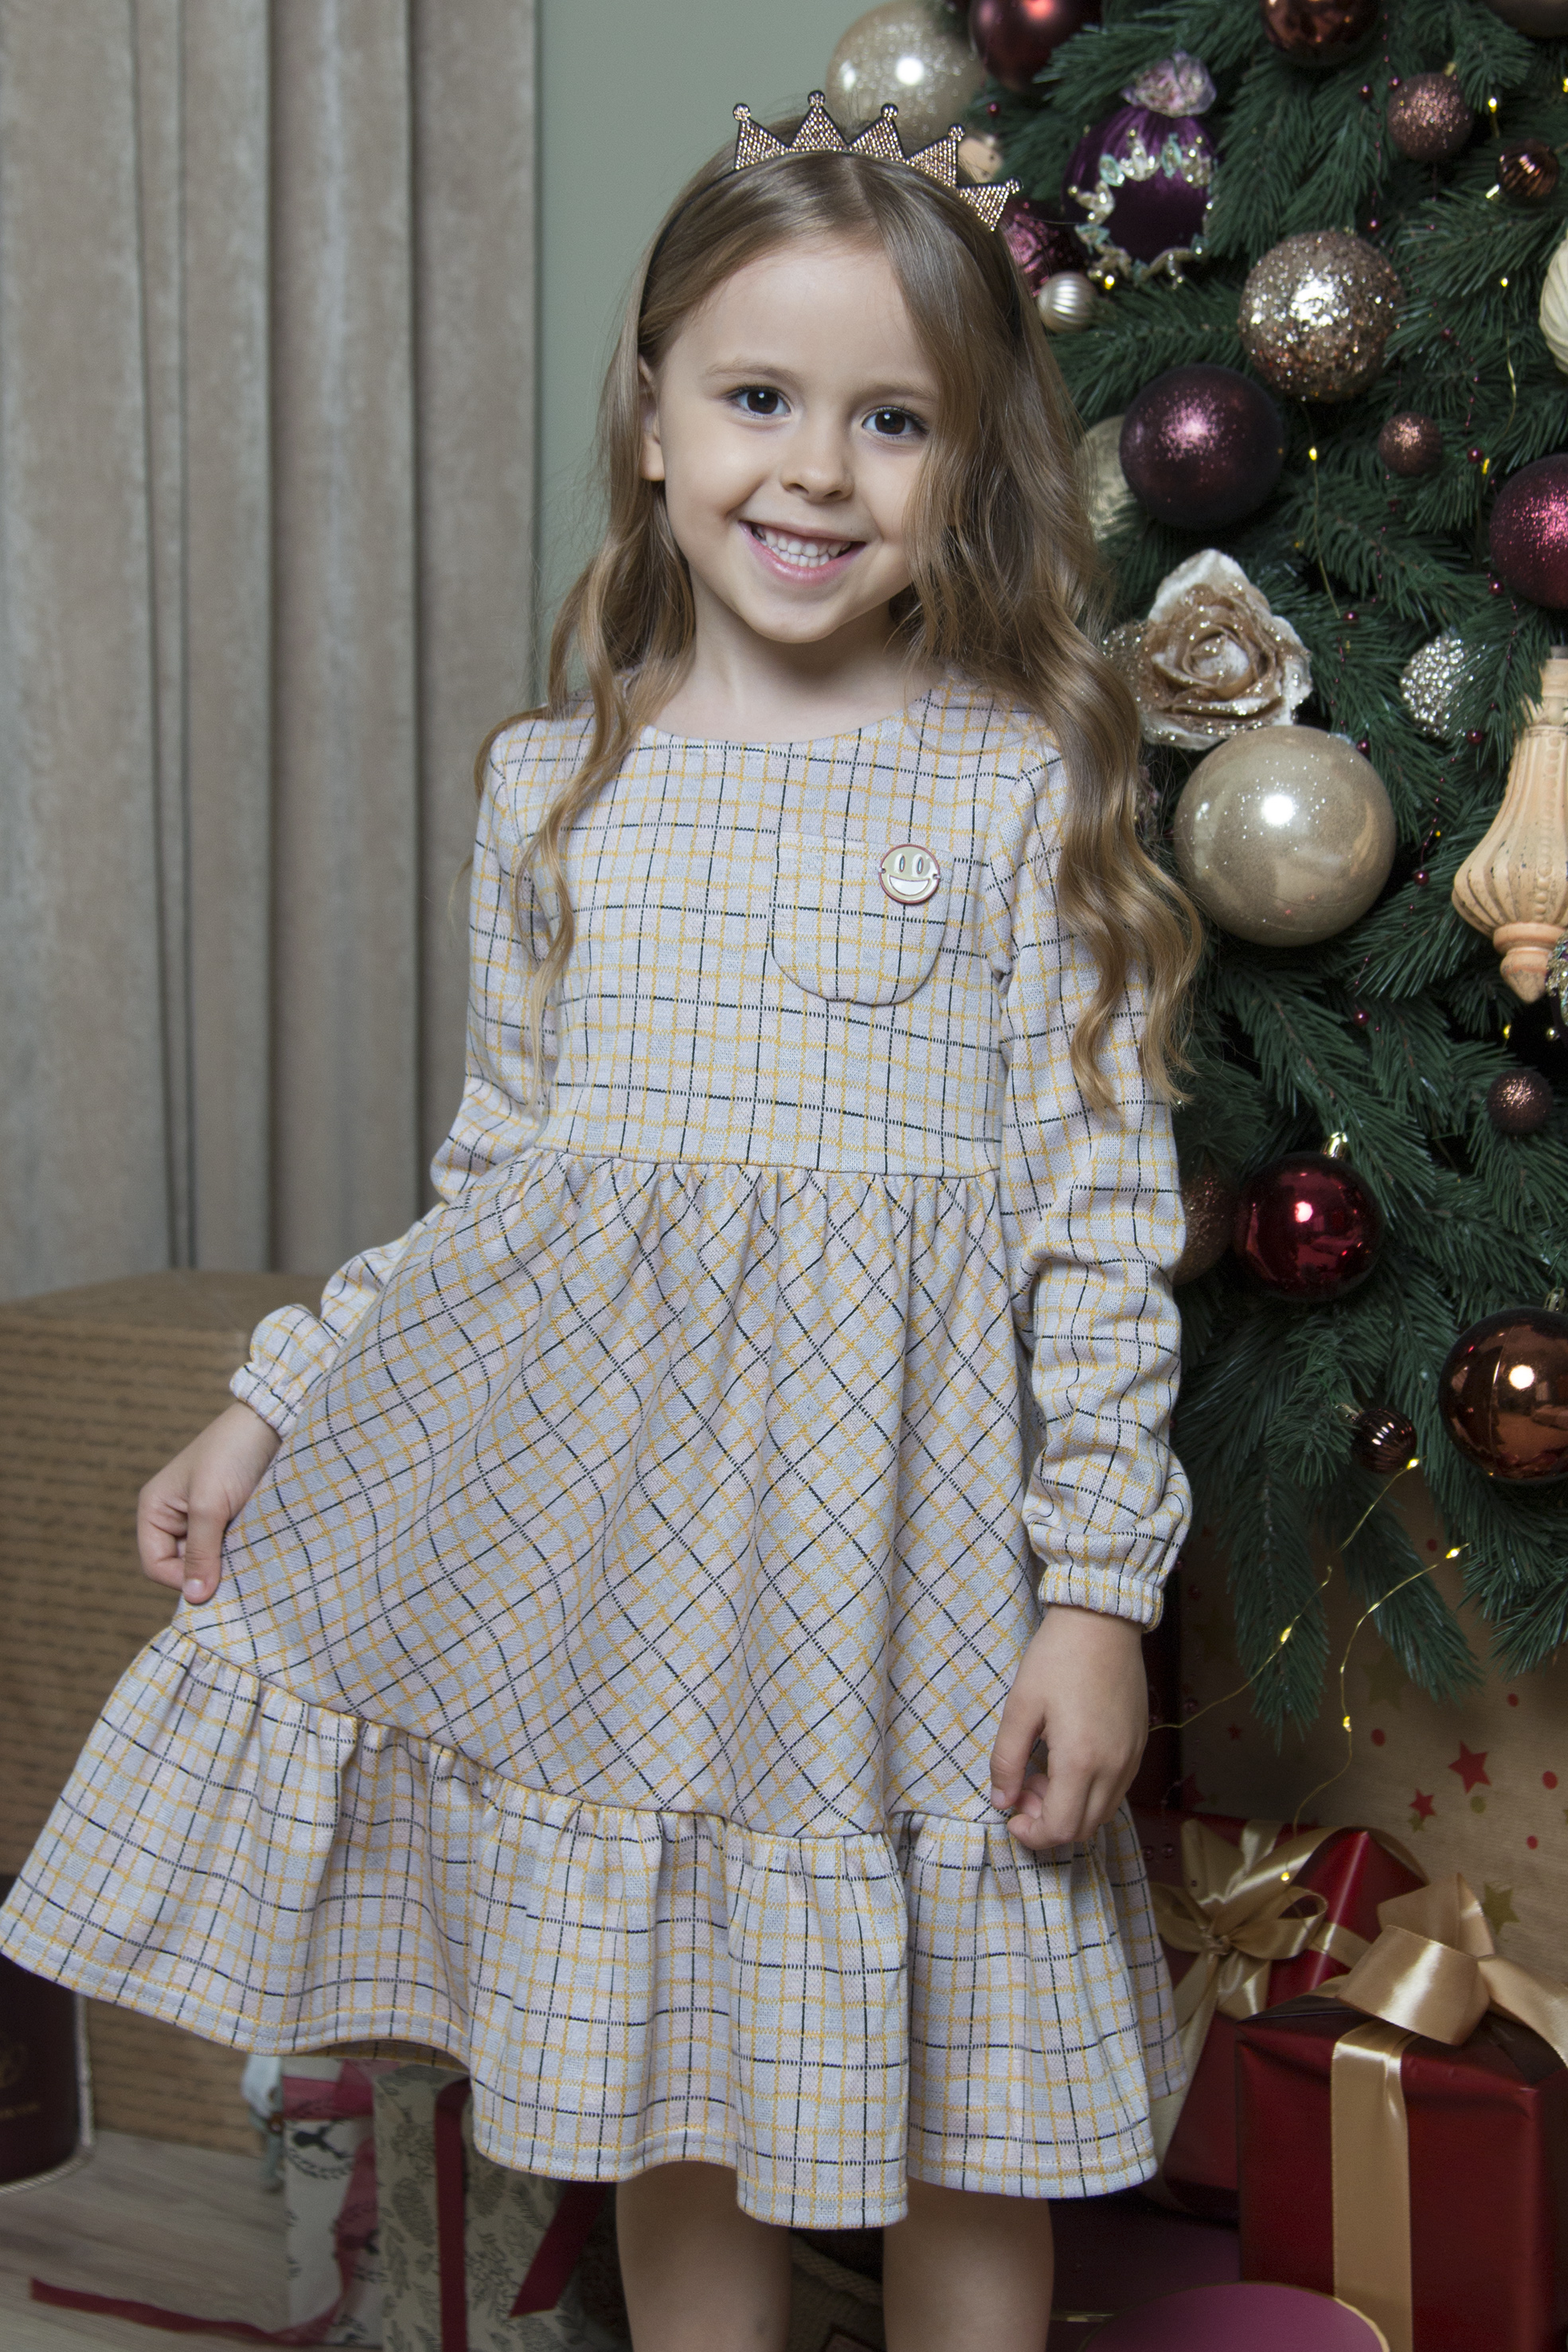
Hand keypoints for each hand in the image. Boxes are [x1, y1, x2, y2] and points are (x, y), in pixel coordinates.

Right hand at [138, 1400, 280, 1604]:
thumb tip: (194, 1598)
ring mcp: (203, 1519)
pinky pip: (229, 1549)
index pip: (156, 1566)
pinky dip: (241, 1553)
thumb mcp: (210, 1505)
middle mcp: (175, 1518)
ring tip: (250, 1554)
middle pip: (182, 1567)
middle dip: (208, 1572)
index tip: (216, 1583)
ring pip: (209, 1561)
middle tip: (238, 1570)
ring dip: (228, 1563)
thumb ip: (201, 1552)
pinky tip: (258, 1548)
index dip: (182, 1580)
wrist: (273, 1423)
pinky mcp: (230, 1519)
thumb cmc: (232, 1454)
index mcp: (155, 1510)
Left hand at [988, 1604, 1149, 1849]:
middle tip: (1024, 1788)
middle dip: (1048, 1822)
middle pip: (1084, 1829)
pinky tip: (1069, 1760)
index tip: (1010, 1814)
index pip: (1061, 1828)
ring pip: (1103, 1812)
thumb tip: (1001, 1801)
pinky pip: (1116, 1789)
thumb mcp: (1020, 1707)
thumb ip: (1007, 1761)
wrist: (1102, 1621)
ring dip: (1070, 1808)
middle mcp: (1114, 1768)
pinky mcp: (1139, 1745)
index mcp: (1081, 1761)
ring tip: (1044, 1772)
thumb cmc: (1057, 1658)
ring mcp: (1131, 1758)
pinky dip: (1090, 1792)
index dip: (1032, 1834)